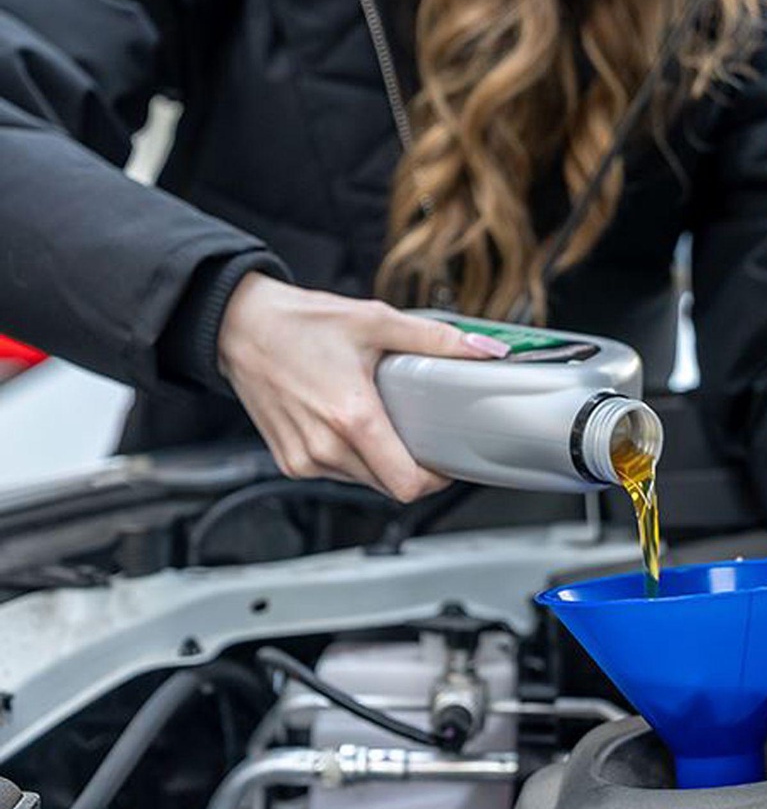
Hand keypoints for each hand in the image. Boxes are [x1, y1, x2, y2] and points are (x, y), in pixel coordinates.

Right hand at [217, 274, 508, 501]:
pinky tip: (347, 426)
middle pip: (390, 486)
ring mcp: (304, 460)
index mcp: (352, 418)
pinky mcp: (289, 463)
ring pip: (364, 483)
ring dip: (380, 463)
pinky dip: (351, 459)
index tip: (445, 463)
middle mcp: (325, 448)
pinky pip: (336, 475)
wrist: (239, 326)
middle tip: (419, 437)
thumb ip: (434, 339)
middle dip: (410, 468)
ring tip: (378, 423)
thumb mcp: (374, 321)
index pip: (407, 484)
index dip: (435, 481)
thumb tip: (485, 350)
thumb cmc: (300, 323)